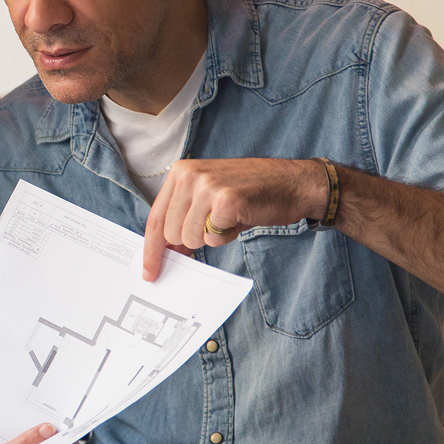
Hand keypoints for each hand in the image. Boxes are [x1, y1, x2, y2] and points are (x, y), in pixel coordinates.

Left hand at [142, 158, 327, 280]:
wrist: (293, 183)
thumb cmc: (251, 192)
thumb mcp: (208, 196)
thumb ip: (183, 216)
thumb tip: (166, 250)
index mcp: (180, 172)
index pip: (155, 218)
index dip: (152, 249)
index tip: (149, 272)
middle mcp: (189, 175)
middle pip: (171, 233)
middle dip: (193, 240)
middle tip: (216, 226)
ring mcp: (207, 186)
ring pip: (190, 238)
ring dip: (212, 237)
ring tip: (229, 218)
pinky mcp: (226, 201)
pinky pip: (213, 238)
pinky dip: (227, 236)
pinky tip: (239, 219)